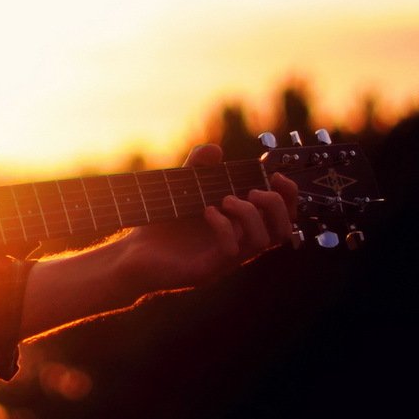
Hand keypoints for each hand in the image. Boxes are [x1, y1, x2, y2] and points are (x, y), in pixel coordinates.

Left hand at [119, 142, 299, 292]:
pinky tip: (207, 212)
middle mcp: (238, 246)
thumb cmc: (159, 225)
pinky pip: (231, 250)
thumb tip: (215, 149)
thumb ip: (197, 168)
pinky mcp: (207, 270)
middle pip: (283, 232)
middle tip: (253, 191)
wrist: (130, 255)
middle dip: (276, 204)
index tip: (276, 176)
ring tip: (225, 200)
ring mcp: (224, 260)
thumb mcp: (181, 190)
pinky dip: (224, 226)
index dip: (289, 196)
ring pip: (263, 241)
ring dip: (250, 213)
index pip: (282, 218)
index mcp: (240, 229)